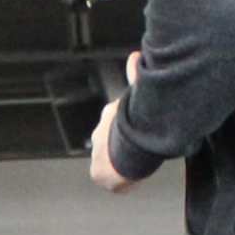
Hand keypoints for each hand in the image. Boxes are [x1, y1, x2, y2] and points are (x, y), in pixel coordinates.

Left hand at [89, 60, 140, 192]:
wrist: (128, 147)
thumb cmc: (135, 122)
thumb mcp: (134, 95)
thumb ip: (135, 75)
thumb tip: (136, 55)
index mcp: (109, 115)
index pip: (114, 119)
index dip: (124, 124)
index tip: (135, 129)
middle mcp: (99, 135)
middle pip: (109, 139)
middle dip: (121, 143)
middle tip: (136, 150)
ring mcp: (98, 156)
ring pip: (108, 159)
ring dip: (119, 162)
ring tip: (134, 165)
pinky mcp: (99, 175)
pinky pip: (110, 179)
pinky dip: (120, 180)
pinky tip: (131, 180)